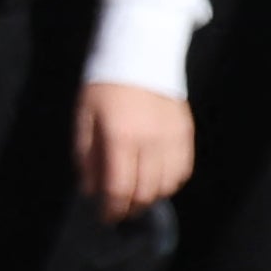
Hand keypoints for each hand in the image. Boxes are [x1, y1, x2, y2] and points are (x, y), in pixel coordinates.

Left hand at [74, 83, 193, 220]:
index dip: (111, 209)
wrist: (139, 54)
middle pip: (145, 193)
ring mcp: (172, 139)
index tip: (104, 217)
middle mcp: (149, 142)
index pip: (118, 188)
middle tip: (119, 210)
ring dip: (150, 198)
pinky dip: (170, 184)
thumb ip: (86, 155)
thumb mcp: (83, 116)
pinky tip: (156, 181)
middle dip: (129, 208)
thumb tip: (90, 191)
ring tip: (135, 197)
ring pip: (166, 187)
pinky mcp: (186, 135)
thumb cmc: (103, 85)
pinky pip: (183, 172)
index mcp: (119, 136)